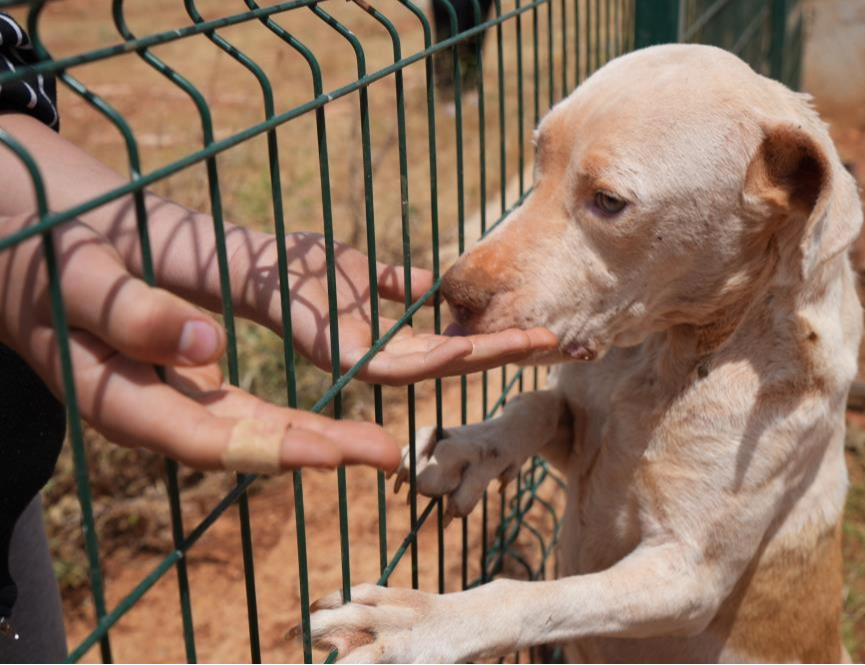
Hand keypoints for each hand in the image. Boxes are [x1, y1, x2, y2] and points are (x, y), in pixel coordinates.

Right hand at [0, 214, 399, 472]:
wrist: (26, 259)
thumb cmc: (42, 262)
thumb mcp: (77, 277)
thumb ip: (132, 313)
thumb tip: (205, 344)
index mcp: (119, 398)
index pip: (207, 437)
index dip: (275, 447)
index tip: (337, 453)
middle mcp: (154, 412)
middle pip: (247, 441)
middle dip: (320, 448)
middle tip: (389, 452)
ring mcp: (176, 400)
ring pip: (258, 427)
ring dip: (322, 435)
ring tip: (383, 443)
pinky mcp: (192, 380)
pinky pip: (255, 404)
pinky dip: (302, 409)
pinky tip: (346, 407)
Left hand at [239, 234, 557, 385]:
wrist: (260, 264)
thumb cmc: (307, 269)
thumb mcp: (370, 274)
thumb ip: (402, 286)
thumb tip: (437, 287)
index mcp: (389, 344)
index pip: (452, 347)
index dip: (494, 341)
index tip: (534, 329)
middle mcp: (382, 362)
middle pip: (454, 361)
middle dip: (504, 351)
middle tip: (552, 341)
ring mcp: (365, 365)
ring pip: (437, 367)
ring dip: (486, 355)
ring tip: (531, 341)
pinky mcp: (347, 361)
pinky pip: (400, 364)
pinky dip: (438, 355)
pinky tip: (471, 346)